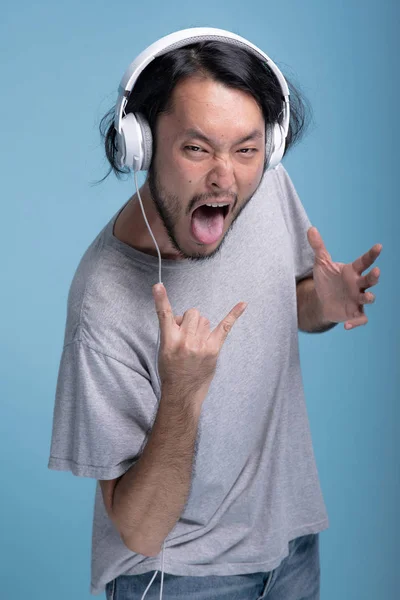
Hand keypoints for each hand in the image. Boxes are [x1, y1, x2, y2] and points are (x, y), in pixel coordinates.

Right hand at [152, 283, 246, 397]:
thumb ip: (172, 331)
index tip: (158, 285)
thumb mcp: (164, 350)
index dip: (160, 299)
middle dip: (190, 321)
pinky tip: (243, 304)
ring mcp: (201, 345)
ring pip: (204, 320)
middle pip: (192, 313)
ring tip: (197, 345)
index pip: (164, 315)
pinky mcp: (214, 349)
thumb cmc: (172, 370)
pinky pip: (225, 326)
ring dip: (201, 328)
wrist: (183, 392)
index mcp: (169, 340)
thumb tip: (184, 318)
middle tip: (187, 338)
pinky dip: (234, 314)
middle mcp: (185, 341)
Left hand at [307, 227, 381, 329]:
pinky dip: (355, 322)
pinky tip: (346, 325)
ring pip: (368, 299)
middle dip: (374, 277)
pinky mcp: (353, 313)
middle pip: (370, 280)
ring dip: (369, 298)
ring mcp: (357, 299)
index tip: (378, 246)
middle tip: (376, 272)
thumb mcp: (321, 264)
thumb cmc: (327, 280)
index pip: (364, 262)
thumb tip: (310, 228)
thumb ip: (318, 247)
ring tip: (367, 298)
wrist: (322, 300)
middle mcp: (358, 285)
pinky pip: (360, 319)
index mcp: (352, 271)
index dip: (372, 254)